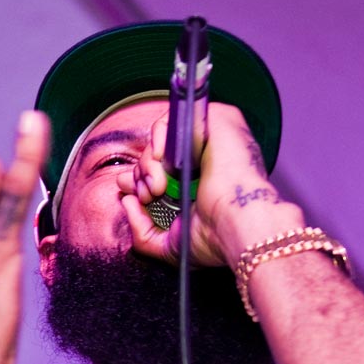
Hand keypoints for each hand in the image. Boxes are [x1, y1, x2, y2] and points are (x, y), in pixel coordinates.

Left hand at [117, 102, 302, 269]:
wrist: (237, 224)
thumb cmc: (215, 239)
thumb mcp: (168, 246)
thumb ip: (141, 231)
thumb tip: (125, 200)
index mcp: (198, 184)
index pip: (159, 170)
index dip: (139, 179)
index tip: (136, 195)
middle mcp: (205, 160)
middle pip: (156, 154)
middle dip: (142, 176)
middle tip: (151, 195)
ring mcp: (211, 139)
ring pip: (162, 138)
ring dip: (149, 164)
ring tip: (159, 187)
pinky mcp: (217, 120)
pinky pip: (174, 117)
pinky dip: (159, 139)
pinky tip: (163, 162)